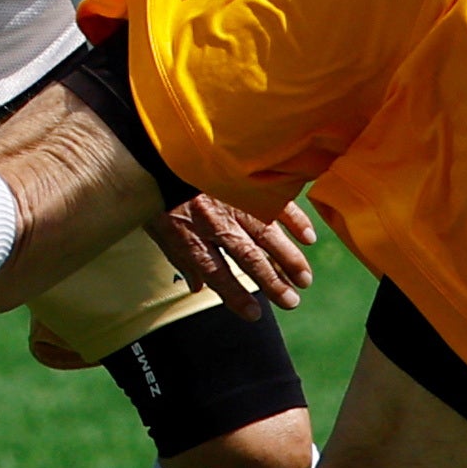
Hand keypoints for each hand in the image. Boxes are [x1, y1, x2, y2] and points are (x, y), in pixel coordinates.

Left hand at [151, 194, 317, 318]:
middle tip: (292, 302)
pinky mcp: (246, 183)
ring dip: (289, 259)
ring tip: (305, 280)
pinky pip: (275, 202)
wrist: (158, 153)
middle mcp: (216, 224)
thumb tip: (196, 286)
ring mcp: (234, 202)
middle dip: (273, 282)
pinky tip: (308, 238)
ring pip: (267, 235)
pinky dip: (294, 220)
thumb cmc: (159, 196)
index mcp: (192, 238)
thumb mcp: (160, 232)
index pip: (218, 275)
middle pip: (249, 258)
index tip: (255, 314)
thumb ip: (182, 261)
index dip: (237, 297)